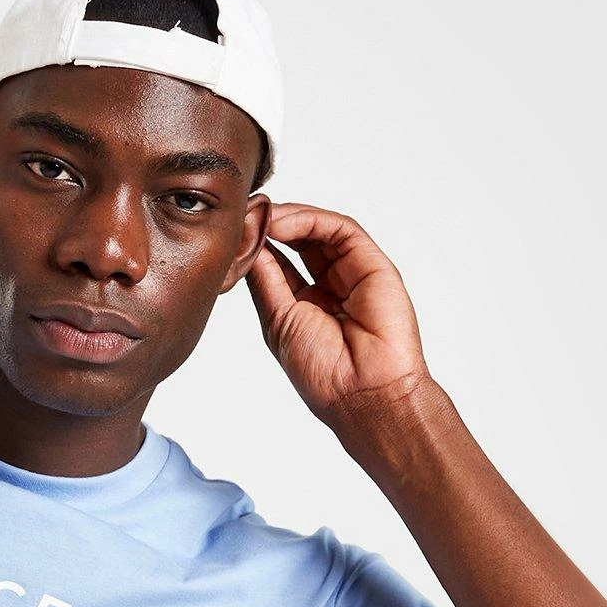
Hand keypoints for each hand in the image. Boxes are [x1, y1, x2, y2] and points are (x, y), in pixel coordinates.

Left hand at [245, 203, 433, 424]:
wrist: (361, 391)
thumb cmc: (321, 372)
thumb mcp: (278, 320)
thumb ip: (265, 280)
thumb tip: (247, 246)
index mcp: (305, 307)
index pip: (279, 263)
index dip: (258, 245)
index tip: (234, 232)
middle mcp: (329, 287)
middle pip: (299, 241)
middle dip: (270, 225)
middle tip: (245, 215)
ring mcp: (352, 273)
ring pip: (319, 230)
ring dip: (287, 218)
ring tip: (262, 216)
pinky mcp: (371, 263)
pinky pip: (341, 230)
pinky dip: (311, 220)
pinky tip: (284, 223)